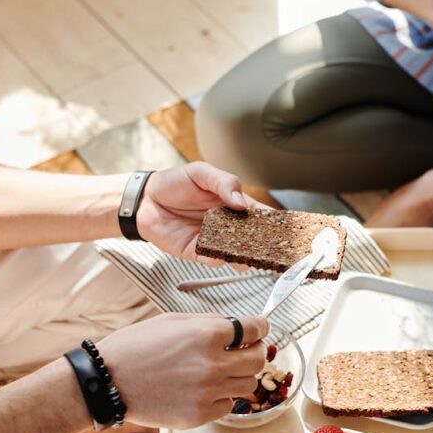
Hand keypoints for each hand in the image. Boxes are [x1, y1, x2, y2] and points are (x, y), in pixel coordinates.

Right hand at [97, 313, 268, 428]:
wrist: (108, 381)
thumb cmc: (136, 347)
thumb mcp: (173, 321)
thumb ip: (209, 323)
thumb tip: (238, 328)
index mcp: (207, 334)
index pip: (256, 328)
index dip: (260, 326)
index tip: (260, 328)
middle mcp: (212, 364)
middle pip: (259, 359)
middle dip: (255, 352)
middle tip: (246, 350)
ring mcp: (207, 393)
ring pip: (247, 385)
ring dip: (239, 376)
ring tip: (220, 371)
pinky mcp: (199, 415)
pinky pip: (227, 405)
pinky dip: (221, 397)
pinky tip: (203, 389)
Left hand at [136, 162, 268, 262]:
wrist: (144, 199)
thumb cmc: (173, 183)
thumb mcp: (201, 173)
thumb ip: (223, 182)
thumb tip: (240, 200)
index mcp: (233, 204)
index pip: (258, 215)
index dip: (273, 222)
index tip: (287, 229)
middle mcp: (227, 225)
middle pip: (251, 238)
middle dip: (263, 244)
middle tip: (275, 248)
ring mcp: (213, 240)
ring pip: (235, 253)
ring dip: (244, 256)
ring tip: (251, 257)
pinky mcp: (196, 252)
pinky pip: (211, 259)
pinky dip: (218, 259)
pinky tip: (221, 257)